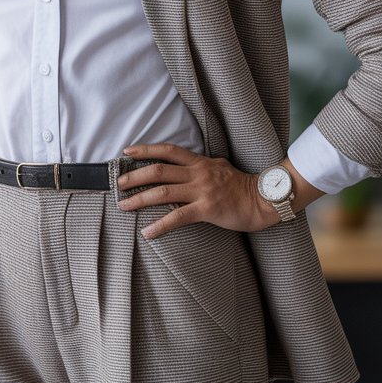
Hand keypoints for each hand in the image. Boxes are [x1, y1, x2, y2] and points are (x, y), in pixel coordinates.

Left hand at [116, 143, 322, 239]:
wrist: (263, 200)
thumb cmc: (241, 187)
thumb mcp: (219, 168)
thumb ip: (200, 167)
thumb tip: (184, 167)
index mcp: (200, 162)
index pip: (168, 150)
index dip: (146, 149)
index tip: (128, 151)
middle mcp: (198, 173)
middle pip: (159, 169)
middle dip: (135, 175)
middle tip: (118, 182)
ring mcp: (202, 191)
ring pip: (164, 192)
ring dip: (140, 199)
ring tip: (123, 205)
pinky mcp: (207, 209)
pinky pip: (178, 218)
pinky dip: (160, 226)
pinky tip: (147, 232)